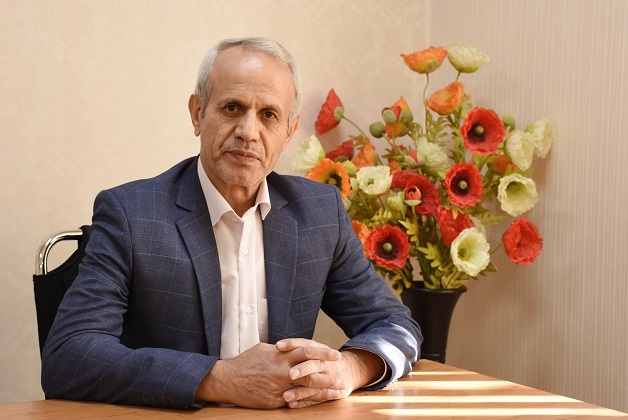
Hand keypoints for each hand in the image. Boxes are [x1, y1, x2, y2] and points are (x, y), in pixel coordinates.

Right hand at [194, 342, 343, 408]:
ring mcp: (279, 388)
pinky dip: (307, 401)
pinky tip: (318, 402)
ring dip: (323, 391)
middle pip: (311, 373)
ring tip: (337, 392)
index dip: (323, 353)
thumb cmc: (246, 362)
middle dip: (329, 375)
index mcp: (280, 356)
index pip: (307, 351)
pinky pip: (294, 401)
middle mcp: (282, 372)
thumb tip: (293, 348)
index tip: (336, 355)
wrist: (228, 380)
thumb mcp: (265, 350)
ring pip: (305, 390)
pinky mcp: (274, 401)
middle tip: (342, 377)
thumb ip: (281, 351)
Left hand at [277, 339, 384, 408]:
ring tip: (286, 396)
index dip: (292, 344)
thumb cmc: (323, 359)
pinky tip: (292, 404)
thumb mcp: (315, 350)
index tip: (278, 346)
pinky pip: (317, 397)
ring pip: (314, 384)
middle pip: (313, 364)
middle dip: (302, 369)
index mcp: (318, 350)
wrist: (349, 370)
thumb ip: (297, 350)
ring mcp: (328, 377)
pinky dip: (304, 401)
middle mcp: (324, 362)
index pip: (305, 345)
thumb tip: (271, 348)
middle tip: (290, 374)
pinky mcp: (330, 391)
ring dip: (300, 391)